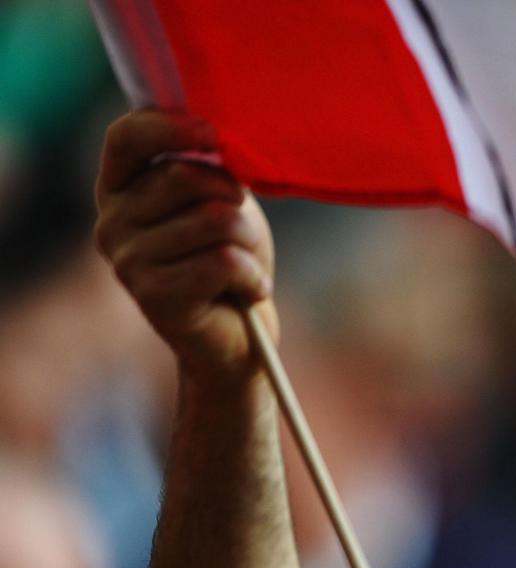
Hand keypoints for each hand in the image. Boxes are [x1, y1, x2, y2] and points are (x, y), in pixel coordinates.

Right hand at [94, 110, 276, 380]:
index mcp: (119, 190)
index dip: (168, 127)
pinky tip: (250, 291)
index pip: (125, 138)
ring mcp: (127, 261)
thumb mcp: (220, 203)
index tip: (213, 133)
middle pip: (184, 177)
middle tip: (245, 230)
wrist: (237, 342)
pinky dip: (253, 277)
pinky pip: (224, 262)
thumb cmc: (230, 262)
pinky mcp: (153, 295)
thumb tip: (214, 134)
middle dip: (234, 198)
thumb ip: (207, 167)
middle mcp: (111, 222)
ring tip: (246, 265)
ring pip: (213, 220)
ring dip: (249, 243)